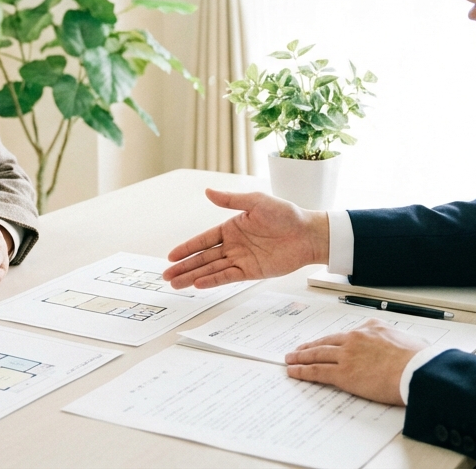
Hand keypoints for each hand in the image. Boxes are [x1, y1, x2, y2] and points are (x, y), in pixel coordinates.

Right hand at [162, 189, 328, 289]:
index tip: (171, 256)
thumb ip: (231, 200)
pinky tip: (198, 284)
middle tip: (166, 276)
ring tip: (176, 284)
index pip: (203, 240)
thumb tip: (208, 191)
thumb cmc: (286, 214)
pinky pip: (228, 277)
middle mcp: (233, 245)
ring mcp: (241, 259)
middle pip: (203, 258)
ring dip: (193, 277)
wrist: (308, 234)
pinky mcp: (251, 272)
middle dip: (184, 267)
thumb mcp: (256, 201)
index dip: (187, 248)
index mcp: (231, 227)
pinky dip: (213, 281)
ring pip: (212, 270)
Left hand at [284, 319, 428, 404]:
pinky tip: (293, 371)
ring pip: (317, 354)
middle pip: (327, 341)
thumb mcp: (411, 341)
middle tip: (298, 349)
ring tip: (290, 359)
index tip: (327, 343)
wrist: (417, 370)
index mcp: (372, 327)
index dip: (332, 340)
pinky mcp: (343, 373)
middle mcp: (356, 338)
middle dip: (310, 346)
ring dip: (301, 356)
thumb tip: (406, 347)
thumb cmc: (419, 359)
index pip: (346, 334)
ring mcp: (347, 355)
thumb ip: (399, 342)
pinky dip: (302, 371)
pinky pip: (317, 371)